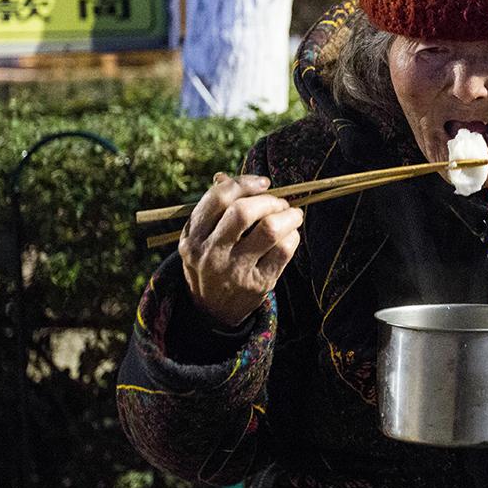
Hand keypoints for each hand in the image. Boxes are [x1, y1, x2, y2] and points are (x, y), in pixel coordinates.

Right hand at [178, 172, 302, 327]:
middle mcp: (210, 254)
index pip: (218, 198)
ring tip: (292, 215)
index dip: (245, 183)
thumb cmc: (212, 261)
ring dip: (288, 216)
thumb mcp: (202, 238)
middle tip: (280, 203)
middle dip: (269, 200)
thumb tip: (224, 176)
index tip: (264, 183)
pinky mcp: (258, 284)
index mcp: (193, 237)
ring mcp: (234, 271)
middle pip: (243, 212)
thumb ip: (213, 208)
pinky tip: (290, 236)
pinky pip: (284, 250)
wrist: (212, 312)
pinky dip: (294, 236)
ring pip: (269, 230)